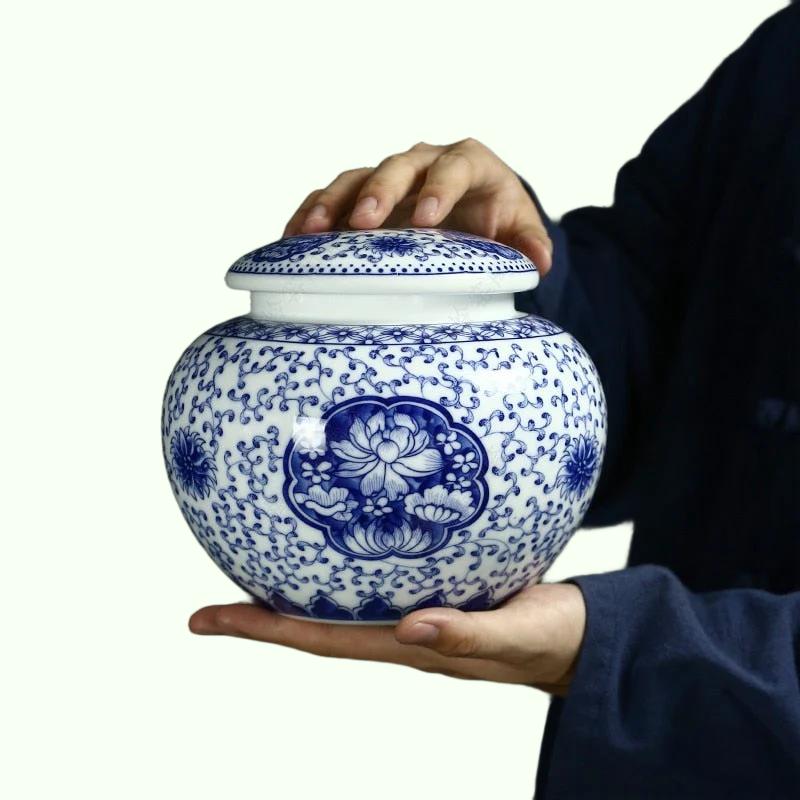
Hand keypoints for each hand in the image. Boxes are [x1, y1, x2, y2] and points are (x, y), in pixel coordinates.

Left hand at [189, 582, 585, 695]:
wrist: (584, 636)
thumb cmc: (556, 639)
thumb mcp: (521, 635)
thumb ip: (470, 636)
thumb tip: (409, 627)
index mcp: (413, 646)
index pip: (322, 639)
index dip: (263, 629)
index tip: (207, 618)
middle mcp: (403, 631)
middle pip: (317, 624)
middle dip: (261, 615)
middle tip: (209, 600)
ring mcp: (418, 613)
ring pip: (343, 602)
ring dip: (297, 591)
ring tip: (258, 561)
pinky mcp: (437, 589)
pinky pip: (378, 578)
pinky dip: (347, 562)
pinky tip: (344, 538)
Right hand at [283, 139, 552, 274]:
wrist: (475, 212)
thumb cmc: (497, 217)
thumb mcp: (518, 227)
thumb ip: (529, 243)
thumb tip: (539, 263)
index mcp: (467, 163)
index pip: (453, 168)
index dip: (438, 189)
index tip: (425, 220)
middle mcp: (423, 163)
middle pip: (396, 166)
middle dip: (379, 192)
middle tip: (364, 222)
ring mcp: (387, 179)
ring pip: (354, 178)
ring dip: (332, 204)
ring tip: (310, 233)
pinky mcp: (361, 198)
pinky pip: (330, 200)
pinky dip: (310, 216)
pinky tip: (291, 240)